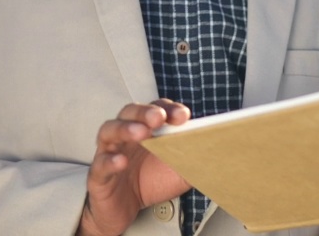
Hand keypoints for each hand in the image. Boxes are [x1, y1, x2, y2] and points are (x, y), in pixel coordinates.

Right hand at [77, 100, 191, 235]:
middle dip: (145, 112)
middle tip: (158, 117)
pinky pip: (101, 163)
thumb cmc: (150, 182)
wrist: (127, 210)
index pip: (156, 109)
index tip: (183, 116)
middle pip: (130, 112)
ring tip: (141, 133)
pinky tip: (121, 161)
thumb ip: (195, 157)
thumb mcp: (179, 169)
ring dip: (125, 129)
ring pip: (110, 131)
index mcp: (147, 129)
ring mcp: (109, 152)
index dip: (169, 109)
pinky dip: (111, 160)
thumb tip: (220, 151)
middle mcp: (126, 135)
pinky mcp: (99, 174)